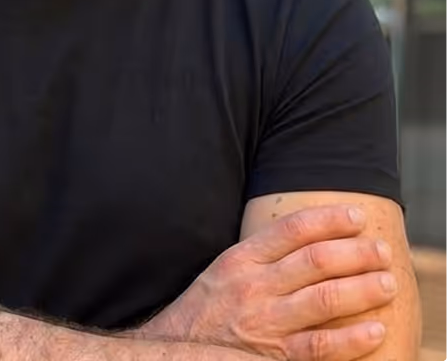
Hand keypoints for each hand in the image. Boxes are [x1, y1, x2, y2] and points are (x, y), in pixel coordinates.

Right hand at [136, 205, 396, 360]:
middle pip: (316, 260)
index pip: (292, 230)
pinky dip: (351, 340)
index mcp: (241, 259)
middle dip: (356, 253)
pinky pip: (320, 347)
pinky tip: (374, 331)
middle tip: (382, 249)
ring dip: (362, 289)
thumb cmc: (204, 311)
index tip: (356, 217)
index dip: (328, 220)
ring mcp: (265, 322)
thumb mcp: (224, 271)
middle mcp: (254, 286)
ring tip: (388, 282)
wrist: (175, 352)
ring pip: (325, 299)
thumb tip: (304, 238)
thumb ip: (259, 256)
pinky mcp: (273, 357)